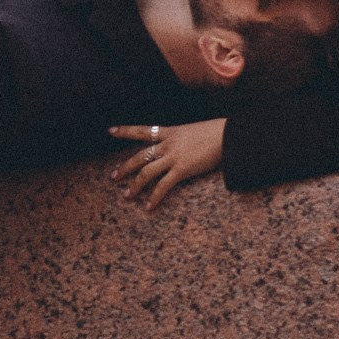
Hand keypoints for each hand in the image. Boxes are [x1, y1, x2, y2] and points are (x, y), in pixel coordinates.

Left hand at [109, 119, 225, 211]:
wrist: (228, 135)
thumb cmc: (217, 132)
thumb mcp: (194, 130)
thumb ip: (183, 139)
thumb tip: (181, 146)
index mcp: (170, 132)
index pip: (143, 130)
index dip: (126, 131)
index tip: (110, 131)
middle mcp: (168, 144)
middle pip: (140, 156)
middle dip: (125, 167)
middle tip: (113, 177)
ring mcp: (173, 157)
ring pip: (146, 172)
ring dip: (135, 186)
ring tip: (127, 196)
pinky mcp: (182, 170)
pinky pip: (163, 186)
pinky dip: (154, 197)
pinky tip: (149, 207)